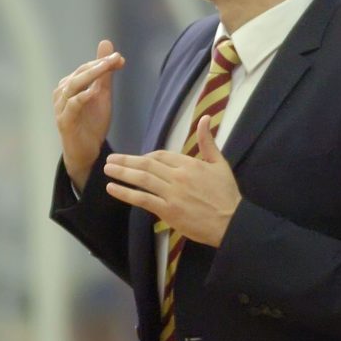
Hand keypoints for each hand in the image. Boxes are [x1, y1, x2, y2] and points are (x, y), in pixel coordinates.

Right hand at [54, 40, 124, 190]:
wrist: (86, 152)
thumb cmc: (91, 122)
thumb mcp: (101, 95)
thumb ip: (104, 73)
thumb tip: (106, 45)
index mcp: (70, 85)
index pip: (85, 68)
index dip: (102, 62)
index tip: (119, 58)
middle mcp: (63, 94)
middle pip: (78, 74)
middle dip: (97, 65)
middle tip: (114, 59)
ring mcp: (61, 108)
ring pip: (72, 87)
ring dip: (88, 76)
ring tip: (104, 69)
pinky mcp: (64, 123)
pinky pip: (70, 107)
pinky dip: (80, 98)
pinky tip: (91, 93)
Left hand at [103, 115, 240, 246]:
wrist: (232, 222)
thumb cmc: (226, 194)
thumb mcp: (219, 164)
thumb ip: (208, 142)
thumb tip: (205, 118)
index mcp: (189, 164)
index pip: (161, 155)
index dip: (146, 157)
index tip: (137, 161)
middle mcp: (178, 176)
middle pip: (147, 165)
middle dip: (126, 161)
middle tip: (110, 159)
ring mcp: (172, 194)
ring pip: (142, 179)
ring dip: (122, 173)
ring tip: (107, 169)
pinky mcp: (168, 211)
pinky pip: (142, 199)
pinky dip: (125, 193)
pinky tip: (113, 188)